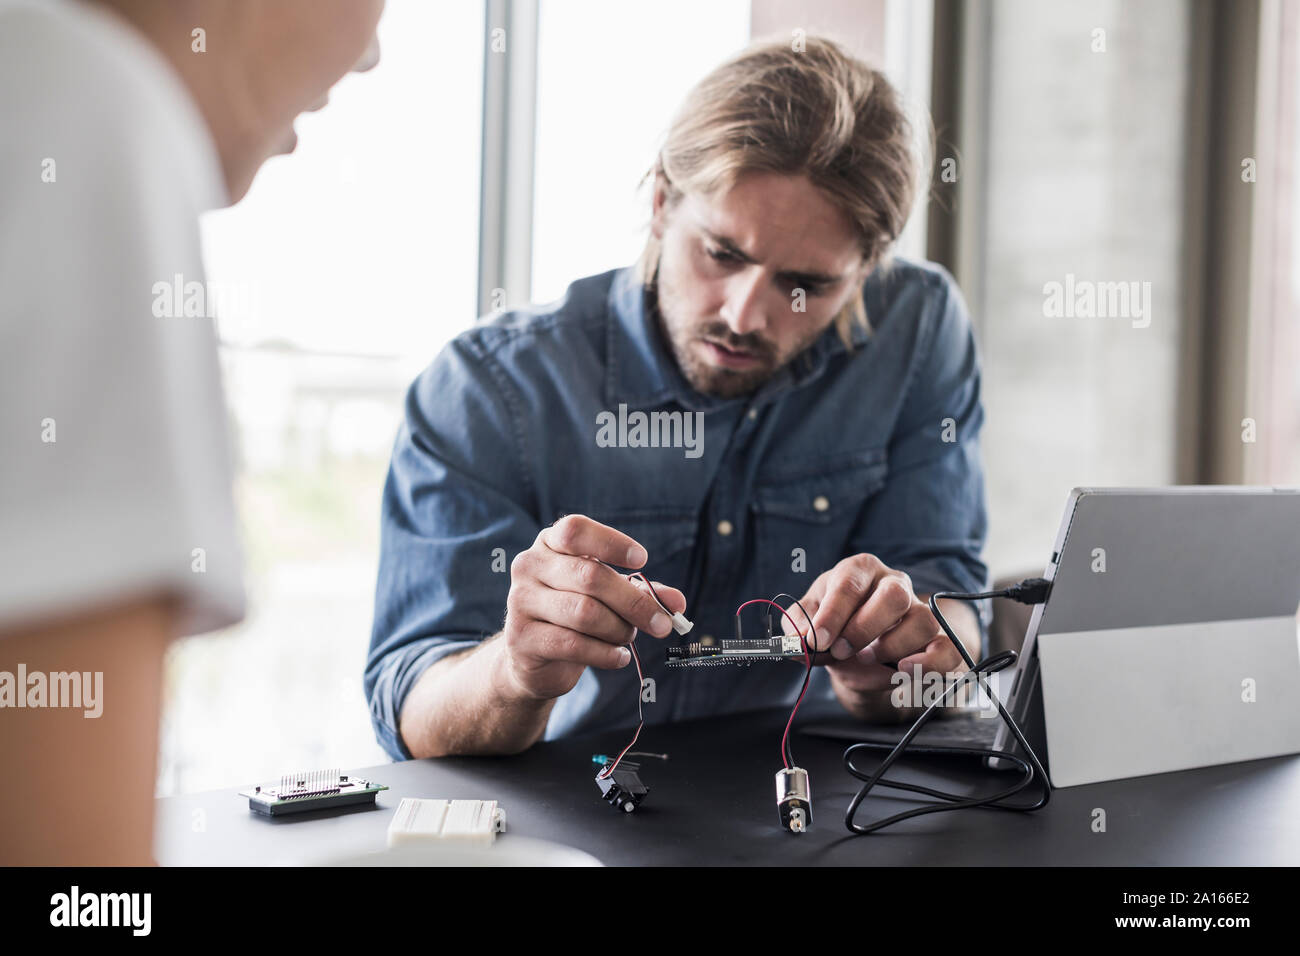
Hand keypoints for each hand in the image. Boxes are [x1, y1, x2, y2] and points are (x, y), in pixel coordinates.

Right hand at [498, 514, 685, 700]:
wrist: (533, 656)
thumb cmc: (576, 612)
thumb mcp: (608, 595)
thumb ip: (641, 592)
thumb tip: (678, 603)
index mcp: (549, 543)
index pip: (575, 530)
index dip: (610, 543)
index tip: (642, 560)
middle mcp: (529, 566)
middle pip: (589, 576)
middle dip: (633, 602)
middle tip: (663, 624)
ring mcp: (520, 601)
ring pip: (584, 613)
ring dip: (619, 630)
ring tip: (628, 637)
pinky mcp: (521, 637)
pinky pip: (573, 644)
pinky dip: (606, 654)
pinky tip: (619, 657)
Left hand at [784, 554, 974, 714]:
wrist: (854, 653)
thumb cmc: (831, 628)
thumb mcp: (806, 620)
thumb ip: (797, 627)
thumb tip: (799, 640)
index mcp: (860, 570)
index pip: (850, 582)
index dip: (833, 613)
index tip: (817, 640)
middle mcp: (894, 584)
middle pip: (894, 594)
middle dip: (864, 627)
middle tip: (840, 650)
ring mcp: (919, 611)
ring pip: (923, 621)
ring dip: (891, 647)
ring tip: (865, 659)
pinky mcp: (937, 641)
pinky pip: (948, 649)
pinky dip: (928, 664)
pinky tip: (902, 671)